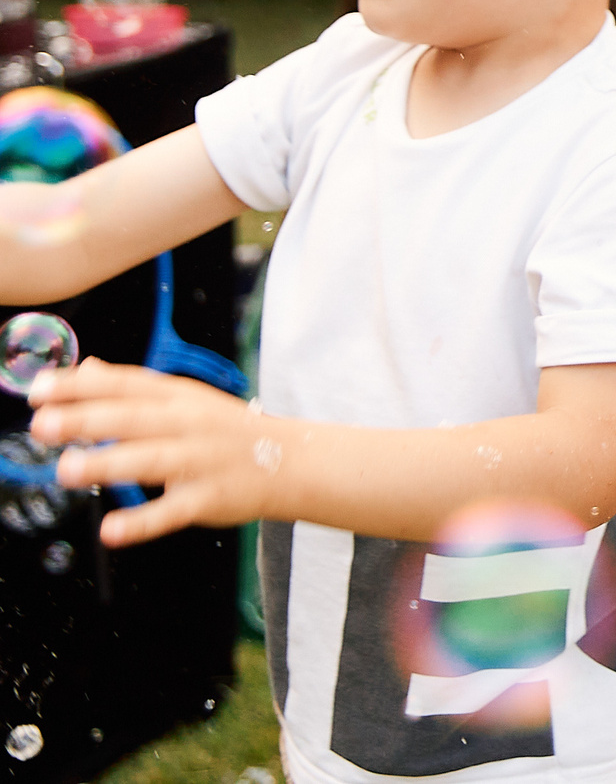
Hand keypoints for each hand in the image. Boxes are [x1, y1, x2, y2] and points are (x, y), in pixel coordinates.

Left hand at [27, 359, 276, 544]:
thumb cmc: (228, 432)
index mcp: (178, 397)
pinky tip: (111, 530)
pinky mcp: (210, 497)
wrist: (294, 461)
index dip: (79, 386)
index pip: (125, 384)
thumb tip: (87, 368)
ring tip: (67, 469)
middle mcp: (189, 423)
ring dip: (109, 463)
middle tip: (42, 425)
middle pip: (133, 418)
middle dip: (86, 420)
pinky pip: (173, 510)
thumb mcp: (185, 400)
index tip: (37, 390)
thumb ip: (134, 388)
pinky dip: (142, 522)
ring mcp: (201, 460)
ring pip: (151, 460)